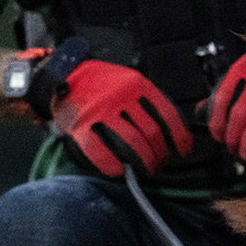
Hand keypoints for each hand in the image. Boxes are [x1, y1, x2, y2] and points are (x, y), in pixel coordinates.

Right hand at [51, 61, 191, 176]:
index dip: (179, 136)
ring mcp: (100, 113)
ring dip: (143, 163)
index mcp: (136, 85)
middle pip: (151, 134)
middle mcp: (120, 98)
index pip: (167, 114)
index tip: (183, 150)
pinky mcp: (81, 127)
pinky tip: (120, 171)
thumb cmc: (101, 83)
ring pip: (131, 145)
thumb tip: (171, 131)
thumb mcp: (129, 82)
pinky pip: (102, 152)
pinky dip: (114, 166)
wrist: (63, 74)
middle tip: (160, 164)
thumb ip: (147, 101)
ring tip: (146, 170)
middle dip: (160, 155)